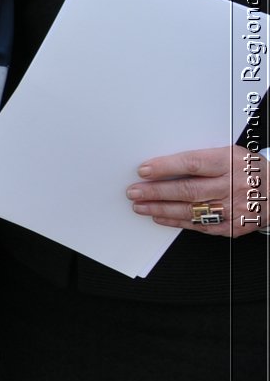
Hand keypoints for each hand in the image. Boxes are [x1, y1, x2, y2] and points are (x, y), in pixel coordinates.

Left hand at [127, 145, 264, 237]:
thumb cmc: (248, 170)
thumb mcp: (230, 154)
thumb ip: (201, 159)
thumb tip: (163, 162)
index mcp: (229, 162)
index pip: (193, 163)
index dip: (166, 167)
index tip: (144, 170)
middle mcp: (231, 186)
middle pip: (188, 189)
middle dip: (156, 192)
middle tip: (133, 192)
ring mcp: (233, 208)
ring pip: (191, 210)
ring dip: (160, 208)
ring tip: (139, 205)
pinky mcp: (233, 226)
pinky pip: (200, 225)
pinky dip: (176, 221)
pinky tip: (160, 217)